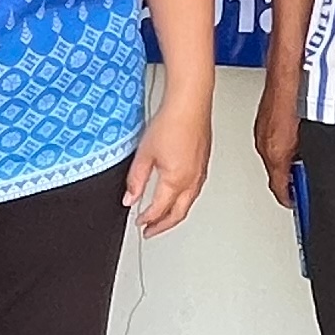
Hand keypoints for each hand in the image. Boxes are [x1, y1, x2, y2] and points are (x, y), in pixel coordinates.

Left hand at [128, 96, 211, 235]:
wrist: (190, 103)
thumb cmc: (171, 122)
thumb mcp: (144, 154)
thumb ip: (136, 180)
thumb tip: (130, 198)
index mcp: (176, 180)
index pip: (159, 210)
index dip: (147, 219)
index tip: (139, 222)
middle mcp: (192, 180)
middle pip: (178, 213)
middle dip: (163, 225)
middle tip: (152, 231)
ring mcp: (201, 172)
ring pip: (189, 203)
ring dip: (175, 214)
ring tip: (164, 217)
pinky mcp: (204, 163)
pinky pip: (195, 190)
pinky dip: (185, 200)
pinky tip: (178, 195)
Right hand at [253, 87, 302, 211]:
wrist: (289, 66)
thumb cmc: (298, 92)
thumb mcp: (310, 136)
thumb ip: (309, 159)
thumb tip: (314, 172)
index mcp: (274, 152)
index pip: (279, 189)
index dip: (293, 199)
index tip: (300, 203)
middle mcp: (265, 143)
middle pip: (278, 174)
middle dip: (293, 179)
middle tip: (308, 181)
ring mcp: (264, 129)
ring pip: (277, 156)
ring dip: (291, 160)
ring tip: (307, 158)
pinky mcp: (266, 117)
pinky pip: (276, 139)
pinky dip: (287, 143)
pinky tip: (301, 135)